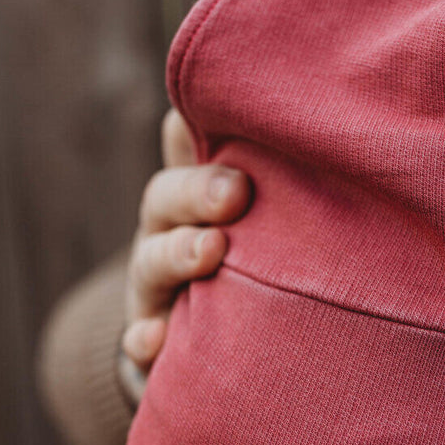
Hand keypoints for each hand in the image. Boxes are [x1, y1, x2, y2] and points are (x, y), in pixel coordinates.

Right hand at [121, 111, 249, 373]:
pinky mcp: (152, 340)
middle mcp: (169, 229)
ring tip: (209, 250)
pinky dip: (145, 339)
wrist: (204, 340)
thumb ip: (275, 169)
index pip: (185, 145)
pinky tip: (153, 340)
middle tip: (236, 191)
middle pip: (166, 198)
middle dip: (198, 191)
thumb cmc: (255, 258)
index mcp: (197, 189)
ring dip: (178, 254)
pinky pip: (139, 339)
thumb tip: (304, 104)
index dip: (192, 126)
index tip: (210, 113)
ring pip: (152, 263)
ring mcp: (156, 285)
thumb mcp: (259, 211)